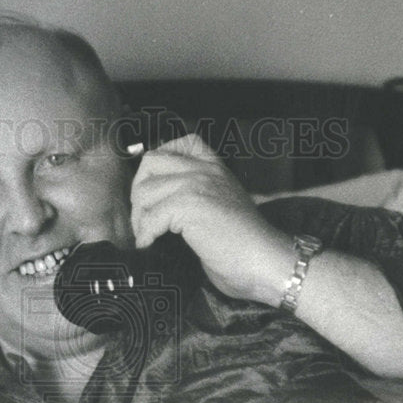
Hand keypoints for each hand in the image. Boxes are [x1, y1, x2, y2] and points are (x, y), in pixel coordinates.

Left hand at [130, 133, 291, 304]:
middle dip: (139, 190)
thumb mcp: (222, 206)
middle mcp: (204, 170)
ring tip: (147, 235)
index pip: (181, 142)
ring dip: (139, 216)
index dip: (158, 162)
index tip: (154, 188)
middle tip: (143, 217)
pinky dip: (145, 234)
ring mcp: (196, 185)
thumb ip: (198, 196)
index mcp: (214, 167)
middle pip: (151, 162)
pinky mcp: (189, 206)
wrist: (264, 260)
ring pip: (146, 191)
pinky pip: (151, 217)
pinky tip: (148, 244)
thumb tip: (162, 208)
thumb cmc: (244, 245)